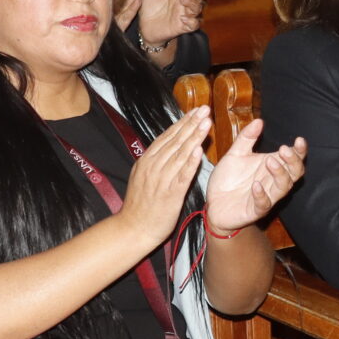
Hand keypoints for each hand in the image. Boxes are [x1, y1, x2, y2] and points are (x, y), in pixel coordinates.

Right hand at [115, 106, 211, 253]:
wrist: (133, 229)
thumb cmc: (140, 205)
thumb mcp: (142, 177)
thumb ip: (154, 162)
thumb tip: (165, 147)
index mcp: (147, 161)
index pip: (167, 137)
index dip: (182, 123)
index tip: (195, 111)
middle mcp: (153, 166)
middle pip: (175, 141)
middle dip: (191, 123)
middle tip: (204, 109)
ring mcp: (162, 179)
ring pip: (180, 154)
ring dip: (194, 137)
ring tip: (206, 123)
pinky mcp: (170, 194)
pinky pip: (182, 176)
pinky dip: (191, 162)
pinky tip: (199, 151)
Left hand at [136, 0, 206, 55]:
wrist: (144, 27)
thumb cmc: (149, 8)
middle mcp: (184, 2)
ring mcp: (185, 14)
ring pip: (198, 8)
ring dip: (194, 4)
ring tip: (183, 1)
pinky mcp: (183, 27)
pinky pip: (193, 24)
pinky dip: (191, 21)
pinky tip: (183, 18)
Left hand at [203, 118, 306, 231]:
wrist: (213, 204)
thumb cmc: (228, 180)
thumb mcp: (235, 154)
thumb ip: (246, 138)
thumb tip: (259, 120)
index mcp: (272, 165)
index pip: (293, 158)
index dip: (299, 150)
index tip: (299, 140)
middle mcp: (272, 181)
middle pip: (295, 172)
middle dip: (293, 161)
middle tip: (284, 149)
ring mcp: (266, 196)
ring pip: (283, 187)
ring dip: (280, 174)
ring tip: (270, 161)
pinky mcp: (255, 210)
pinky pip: (264, 204)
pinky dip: (261, 195)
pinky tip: (256, 185)